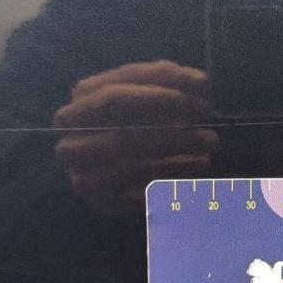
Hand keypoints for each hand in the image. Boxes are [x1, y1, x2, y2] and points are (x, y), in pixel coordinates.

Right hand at [53, 61, 218, 216]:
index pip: (115, 97)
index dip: (161, 96)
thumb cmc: (139, 110)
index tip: (203, 93)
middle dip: (172, 133)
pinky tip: (198, 167)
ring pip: (130, 169)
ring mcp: (82, 176)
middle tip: (211, 129)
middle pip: (121, 138)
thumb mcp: (149, 85)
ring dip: (176, 159)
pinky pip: (137, 196)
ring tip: (209, 146)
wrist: (116, 156)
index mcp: (80, 103)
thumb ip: (170, 78)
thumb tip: (200, 82)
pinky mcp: (101, 203)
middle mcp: (71, 141)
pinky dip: (172, 181)